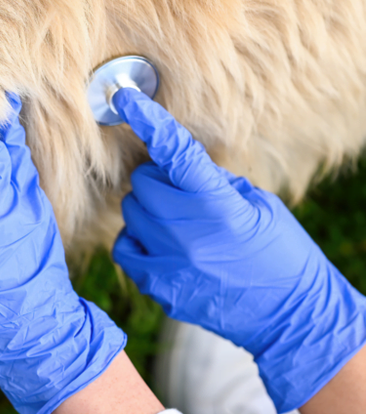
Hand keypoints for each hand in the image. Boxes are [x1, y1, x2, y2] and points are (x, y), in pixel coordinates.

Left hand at [111, 87, 365, 412]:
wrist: (290, 316)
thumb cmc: (281, 252)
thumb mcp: (256, 204)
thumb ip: (212, 181)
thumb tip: (174, 164)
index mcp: (217, 204)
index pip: (174, 150)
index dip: (146, 118)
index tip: (123, 96)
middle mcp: (187, 231)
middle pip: (143, 181)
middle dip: (159, 179)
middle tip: (184, 193)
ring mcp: (169, 261)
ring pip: (131, 212)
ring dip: (149, 209)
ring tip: (180, 224)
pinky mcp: (157, 286)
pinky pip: (124, 247)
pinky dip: (137, 240)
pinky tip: (162, 245)